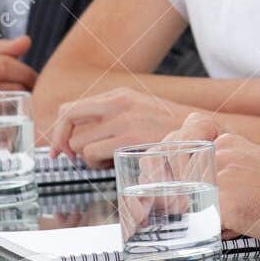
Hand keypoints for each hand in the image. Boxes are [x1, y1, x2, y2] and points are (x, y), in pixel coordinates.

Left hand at [48, 88, 196, 164]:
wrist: (201, 134)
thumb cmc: (170, 131)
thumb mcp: (140, 114)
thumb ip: (112, 119)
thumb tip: (78, 137)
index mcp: (120, 95)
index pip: (71, 107)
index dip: (58, 129)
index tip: (59, 148)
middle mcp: (118, 103)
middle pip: (67, 118)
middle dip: (62, 141)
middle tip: (69, 157)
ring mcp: (124, 119)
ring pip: (78, 142)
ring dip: (86, 157)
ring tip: (105, 160)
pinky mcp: (129, 138)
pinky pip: (92, 154)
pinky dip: (96, 164)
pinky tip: (111, 164)